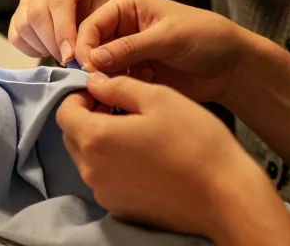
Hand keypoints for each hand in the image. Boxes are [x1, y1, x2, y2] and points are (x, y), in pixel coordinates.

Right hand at [8, 0, 111, 62]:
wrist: (91, 11)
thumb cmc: (101, 12)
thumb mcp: (106, 18)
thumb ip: (95, 34)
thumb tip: (78, 58)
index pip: (59, 0)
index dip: (63, 31)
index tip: (71, 55)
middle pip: (37, 13)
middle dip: (52, 43)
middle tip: (67, 60)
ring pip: (24, 25)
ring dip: (43, 47)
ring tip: (62, 52)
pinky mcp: (17, 11)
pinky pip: (15, 35)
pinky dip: (31, 49)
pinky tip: (49, 50)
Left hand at [56, 73, 272, 240]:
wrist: (224, 195)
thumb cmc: (194, 141)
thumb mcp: (158, 98)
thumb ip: (119, 86)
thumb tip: (94, 81)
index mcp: (96, 139)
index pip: (64, 112)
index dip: (80, 95)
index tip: (104, 90)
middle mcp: (92, 172)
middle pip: (73, 136)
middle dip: (88, 116)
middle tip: (120, 106)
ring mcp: (105, 194)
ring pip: (88, 158)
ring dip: (102, 140)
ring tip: (137, 129)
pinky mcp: (121, 209)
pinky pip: (105, 179)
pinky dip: (115, 163)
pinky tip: (146, 155)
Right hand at [75, 0, 249, 104]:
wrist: (229, 66)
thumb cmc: (205, 37)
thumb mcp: (168, 38)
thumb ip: (130, 47)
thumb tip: (92, 59)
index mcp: (127, 6)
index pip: (92, 25)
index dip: (85, 47)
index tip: (87, 70)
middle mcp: (122, 27)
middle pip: (91, 48)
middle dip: (92, 68)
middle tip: (98, 88)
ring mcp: (127, 52)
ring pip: (100, 69)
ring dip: (105, 83)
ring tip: (117, 94)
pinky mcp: (135, 74)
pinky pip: (115, 84)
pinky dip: (118, 92)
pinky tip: (133, 96)